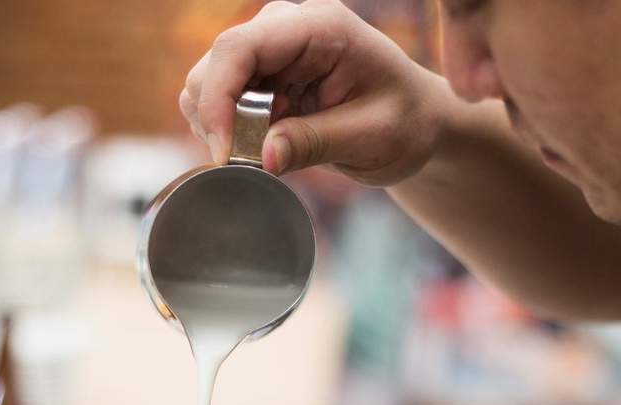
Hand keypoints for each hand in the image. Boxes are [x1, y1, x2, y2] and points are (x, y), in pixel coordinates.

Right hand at [181, 0, 449, 185]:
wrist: (414, 122)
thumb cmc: (404, 122)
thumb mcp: (372, 138)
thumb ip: (316, 143)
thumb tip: (263, 158)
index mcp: (321, 27)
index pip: (241, 48)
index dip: (218, 100)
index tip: (226, 153)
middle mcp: (286, 28)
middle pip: (214, 65)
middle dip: (218, 119)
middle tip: (252, 162)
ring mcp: (269, 50)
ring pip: (206, 83)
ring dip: (221, 126)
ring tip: (268, 150)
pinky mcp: (260, 75)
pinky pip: (218, 101)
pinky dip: (227, 130)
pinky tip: (263, 144)